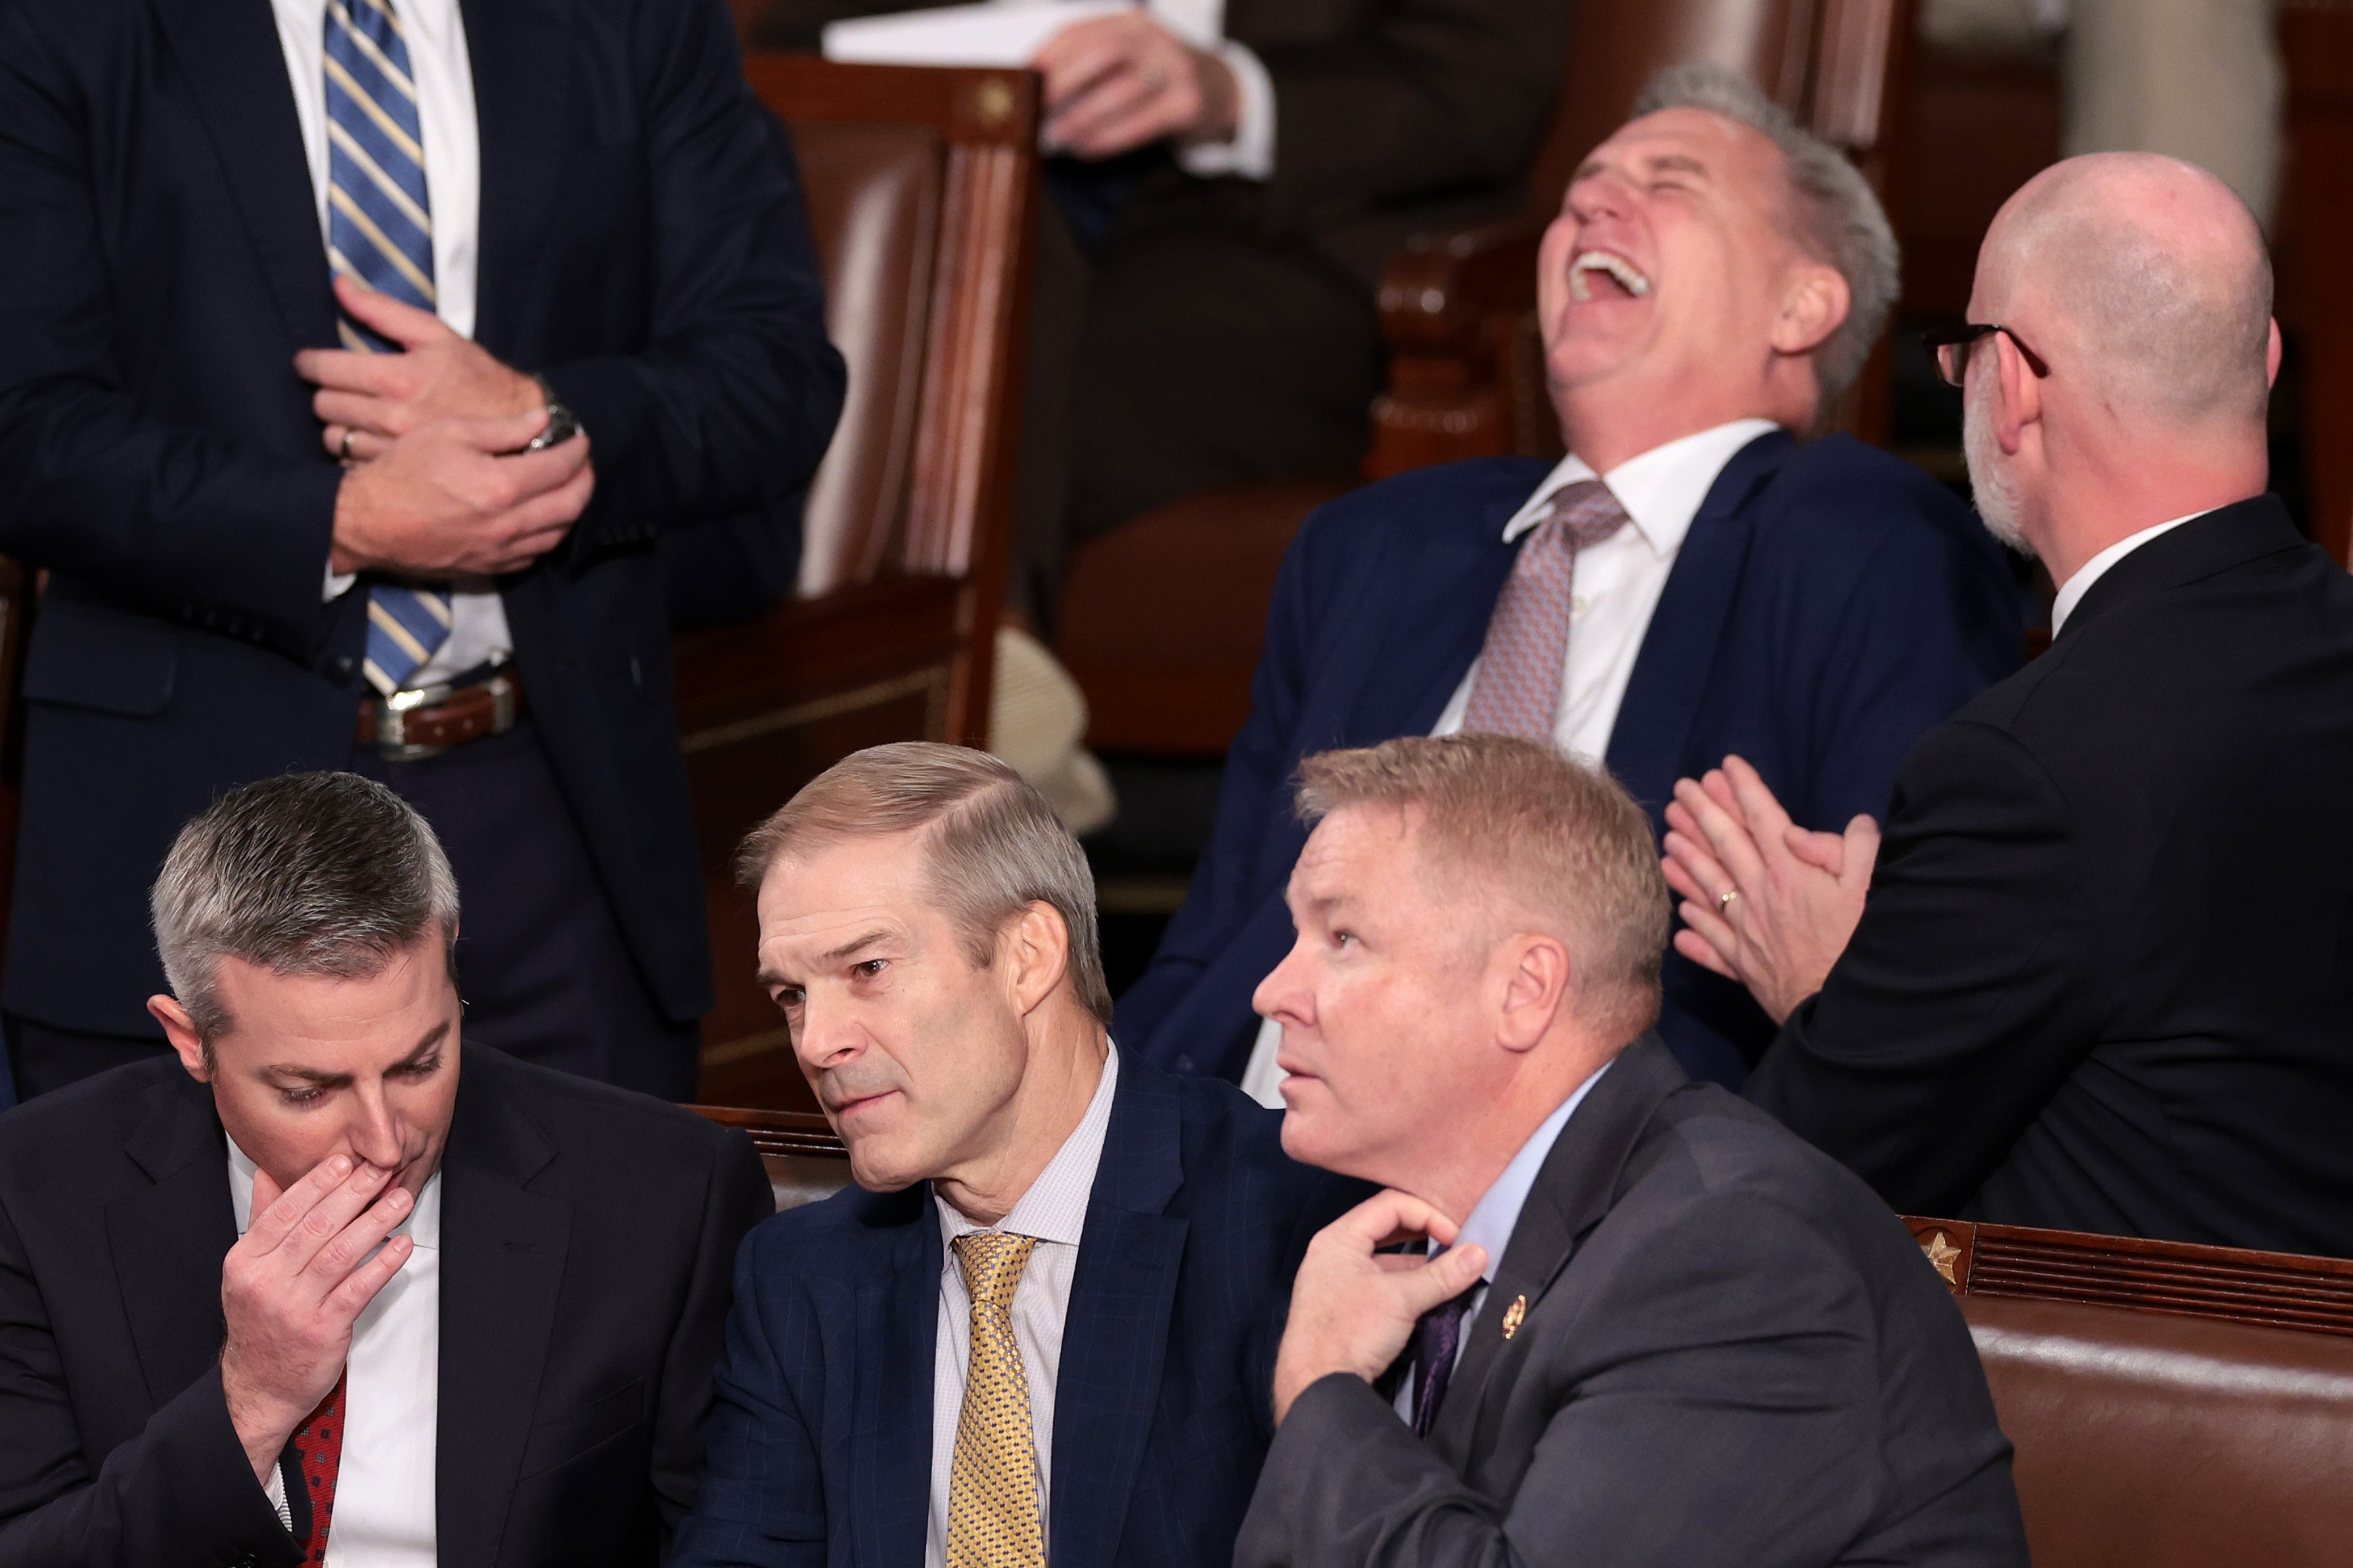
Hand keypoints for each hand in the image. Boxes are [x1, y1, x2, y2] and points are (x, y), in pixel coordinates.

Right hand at [221, 1155, 415, 1484]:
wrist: (258, 1388)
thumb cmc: (260, 1323)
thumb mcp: (248, 1271)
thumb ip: (263, 1221)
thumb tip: (271, 1173)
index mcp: (245, 1261)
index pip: (285, 1211)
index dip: (318, 1183)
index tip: (345, 1161)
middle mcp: (266, 1282)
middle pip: (316, 1226)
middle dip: (354, 1193)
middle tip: (381, 1169)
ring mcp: (294, 1306)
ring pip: (341, 1252)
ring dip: (375, 1221)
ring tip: (400, 1199)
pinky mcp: (323, 1329)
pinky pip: (359, 1287)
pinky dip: (383, 1263)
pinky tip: (401, 1245)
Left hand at [298, 275, 541, 464]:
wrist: (521, 432)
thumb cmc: (480, 379)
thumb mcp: (437, 335)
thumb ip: (382, 309)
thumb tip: (339, 284)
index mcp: (397, 377)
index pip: (324, 368)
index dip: (309, 364)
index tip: (308, 363)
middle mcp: (392, 415)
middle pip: (324, 404)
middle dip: (325, 393)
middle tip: (338, 389)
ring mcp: (395, 448)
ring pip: (334, 437)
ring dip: (336, 425)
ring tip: (353, 416)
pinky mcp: (401, 471)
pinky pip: (352, 463)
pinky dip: (352, 452)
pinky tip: (367, 441)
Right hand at [330, 411, 592, 577]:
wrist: (366, 521)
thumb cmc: (402, 470)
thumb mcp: (450, 433)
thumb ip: (503, 428)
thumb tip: (543, 419)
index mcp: (502, 486)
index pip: (560, 468)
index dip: (577, 450)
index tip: (580, 438)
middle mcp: (508, 524)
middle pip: (571, 505)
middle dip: (584, 481)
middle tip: (582, 464)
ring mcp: (499, 551)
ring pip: (557, 534)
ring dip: (570, 510)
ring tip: (568, 488)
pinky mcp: (487, 567)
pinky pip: (532, 555)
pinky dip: (547, 535)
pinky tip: (541, 519)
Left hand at [1032, 13, 1237, 159]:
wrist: (1220, 90)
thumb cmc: (1156, 78)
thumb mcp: (1127, 58)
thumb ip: (1088, 66)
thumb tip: (1037, 94)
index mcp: (1130, 23)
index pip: (1079, 31)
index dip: (1046, 56)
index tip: (1022, 80)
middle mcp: (1154, 39)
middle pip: (1102, 54)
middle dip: (1063, 83)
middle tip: (1036, 111)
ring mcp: (1175, 70)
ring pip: (1120, 93)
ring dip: (1081, 119)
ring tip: (1056, 138)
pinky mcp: (1187, 104)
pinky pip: (1139, 125)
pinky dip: (1106, 140)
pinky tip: (1085, 149)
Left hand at [1271, 1189, 1486, 1425]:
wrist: (1316, 1388)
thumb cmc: (1350, 1333)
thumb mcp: (1402, 1300)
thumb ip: (1443, 1275)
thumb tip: (1480, 1253)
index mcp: (1339, 1238)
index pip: (1391, 1205)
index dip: (1429, 1215)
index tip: (1457, 1239)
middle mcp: (1334, 1253)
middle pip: (1388, 1228)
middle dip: (1425, 1235)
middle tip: (1456, 1248)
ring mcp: (1337, 1281)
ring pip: (1386, 1259)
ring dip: (1419, 1264)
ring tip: (1450, 1275)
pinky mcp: (1344, 1307)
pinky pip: (1380, 1283)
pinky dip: (1406, 1285)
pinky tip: (1429, 1297)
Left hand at [1660, 755, 1877, 1023]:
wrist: (1848, 1008)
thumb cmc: (1865, 944)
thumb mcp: (1870, 886)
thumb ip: (1850, 848)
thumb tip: (1817, 828)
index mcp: (1791, 872)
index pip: (1761, 818)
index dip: (1742, 788)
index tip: (1725, 765)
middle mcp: (1761, 896)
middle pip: (1724, 845)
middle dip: (1702, 813)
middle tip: (1680, 790)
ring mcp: (1747, 932)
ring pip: (1708, 888)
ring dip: (1686, 861)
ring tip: (1667, 839)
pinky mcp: (1744, 965)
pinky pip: (1710, 941)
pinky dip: (1693, 926)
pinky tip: (1679, 913)